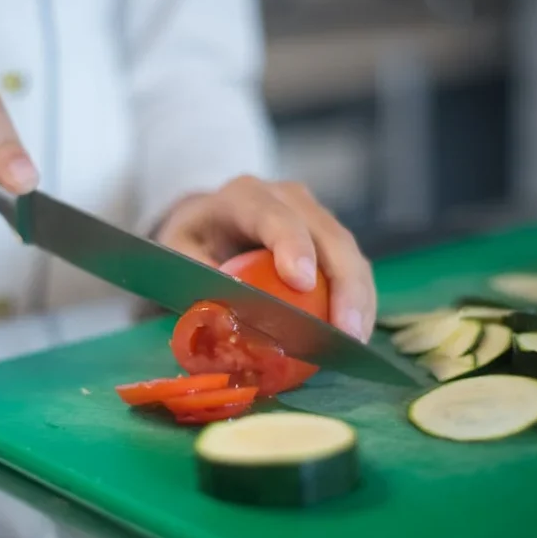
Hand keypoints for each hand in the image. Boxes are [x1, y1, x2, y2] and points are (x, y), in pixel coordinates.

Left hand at [154, 176, 375, 341]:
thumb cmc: (192, 239)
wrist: (209, 219)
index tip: (302, 282)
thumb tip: (223, 314)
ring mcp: (314, 215)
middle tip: (346, 331)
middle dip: (342, 283)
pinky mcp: (329, 238)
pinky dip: (359, 300)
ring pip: (348, 251)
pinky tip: (356, 332)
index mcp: (243, 197)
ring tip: (355, 340)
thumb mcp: (177, 253)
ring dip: (359, 297)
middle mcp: (287, 198)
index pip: (273, 215)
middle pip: (326, 234)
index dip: (291, 245)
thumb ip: (198, 277)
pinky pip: (353, 266)